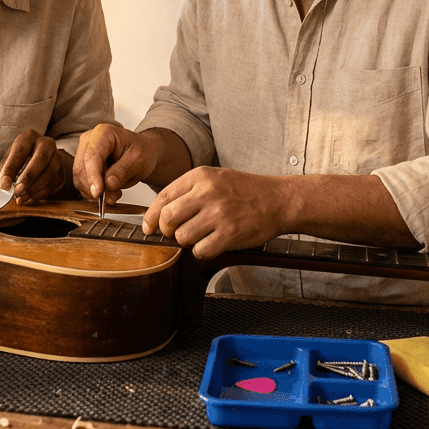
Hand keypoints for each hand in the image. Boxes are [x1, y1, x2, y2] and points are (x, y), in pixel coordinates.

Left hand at [0, 130, 68, 204]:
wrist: (36, 159)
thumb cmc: (19, 158)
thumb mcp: (9, 160)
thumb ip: (6, 171)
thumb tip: (5, 186)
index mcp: (29, 137)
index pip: (20, 150)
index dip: (11, 168)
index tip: (4, 185)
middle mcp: (46, 143)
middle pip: (41, 158)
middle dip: (28, 177)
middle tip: (17, 191)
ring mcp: (56, 157)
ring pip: (50, 172)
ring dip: (34, 188)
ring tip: (21, 198)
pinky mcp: (61, 171)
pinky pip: (54, 183)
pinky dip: (41, 194)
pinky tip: (30, 199)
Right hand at [72, 124, 163, 204]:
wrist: (141, 153)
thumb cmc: (141, 151)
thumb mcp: (139, 161)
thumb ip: (123, 171)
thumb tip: (108, 185)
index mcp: (103, 133)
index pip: (92, 156)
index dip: (93, 176)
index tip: (98, 193)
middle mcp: (89, 141)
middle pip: (81, 168)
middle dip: (94, 187)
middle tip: (113, 196)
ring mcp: (83, 153)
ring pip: (79, 178)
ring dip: (94, 192)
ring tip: (115, 193)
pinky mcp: (83, 165)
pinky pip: (81, 183)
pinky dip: (93, 193)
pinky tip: (109, 191)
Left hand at [143, 168, 291, 259]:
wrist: (279, 200)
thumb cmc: (245, 191)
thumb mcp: (215, 178)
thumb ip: (188, 191)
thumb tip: (159, 214)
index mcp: (200, 176)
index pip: (163, 197)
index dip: (151, 216)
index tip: (149, 227)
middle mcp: (207, 192)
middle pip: (168, 219)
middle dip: (168, 231)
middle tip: (177, 233)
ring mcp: (219, 213)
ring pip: (183, 237)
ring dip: (188, 242)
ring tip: (202, 235)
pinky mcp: (230, 233)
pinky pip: (201, 251)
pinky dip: (203, 251)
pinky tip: (213, 243)